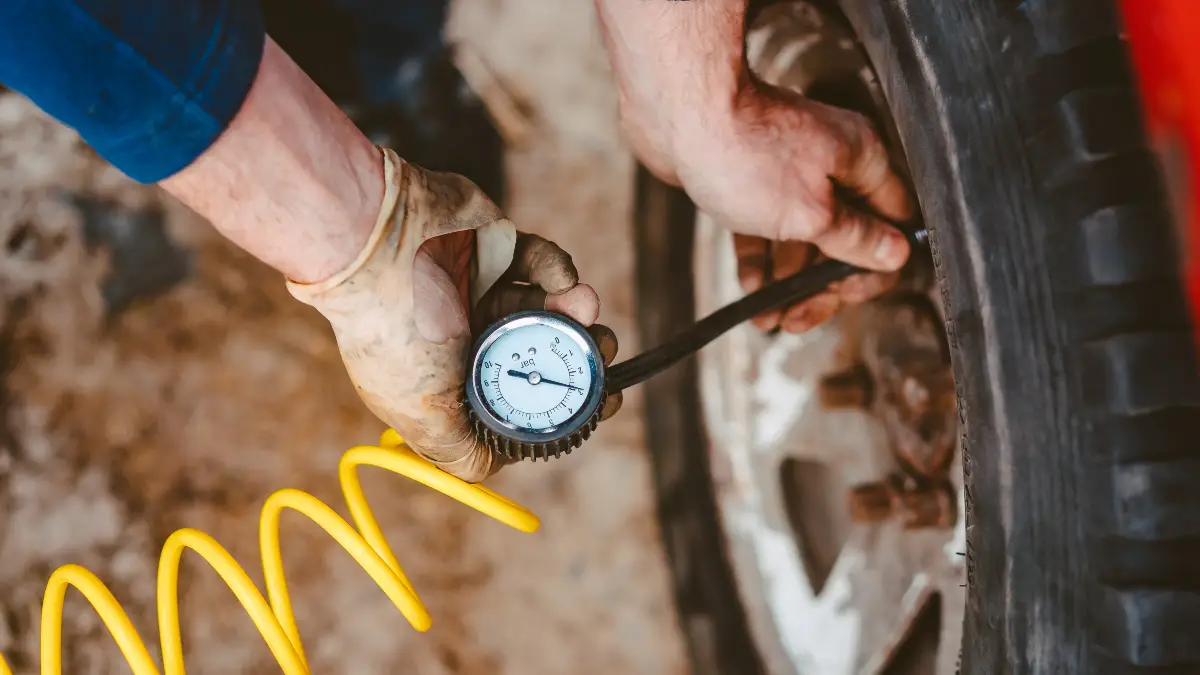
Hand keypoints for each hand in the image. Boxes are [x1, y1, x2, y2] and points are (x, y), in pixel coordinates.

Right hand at [287, 147, 621, 481]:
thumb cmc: (396, 334)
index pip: (517, 400)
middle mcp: (466, 338)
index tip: (601, 402)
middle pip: (541, 354)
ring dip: (577, 313)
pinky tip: (564, 282)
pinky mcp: (495, 247)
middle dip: (579, 355)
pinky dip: (558, 270)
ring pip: (548, 309)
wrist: (380, 242)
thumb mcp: (423, 415)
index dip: (560, 404)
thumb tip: (491, 468)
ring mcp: (481, 291)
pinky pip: (540, 262)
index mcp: (450, 380)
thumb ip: (459, 451)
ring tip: (588, 310)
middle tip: (603, 350)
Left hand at [632, 81, 913, 331]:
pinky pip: (765, 227)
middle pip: (846, 238)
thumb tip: (897, 255)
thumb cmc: (745, 154)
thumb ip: (855, 238)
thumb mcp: (810, 213)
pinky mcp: (750, 179)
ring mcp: (789, 171)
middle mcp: (833, 164)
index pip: (890, 227)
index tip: (842, 296)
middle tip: (797, 320)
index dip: (872, 268)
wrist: (678, 111)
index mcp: (863, 163)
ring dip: (789, 282)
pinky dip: (761, 259)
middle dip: (823, 286)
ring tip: (768, 320)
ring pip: (803, 237)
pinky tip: (750, 291)